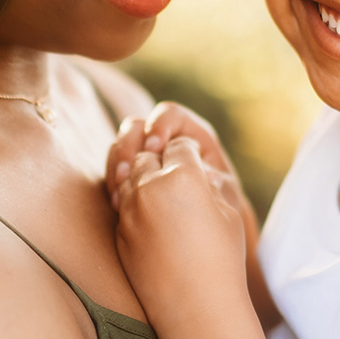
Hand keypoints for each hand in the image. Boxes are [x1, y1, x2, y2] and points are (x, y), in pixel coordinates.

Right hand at [107, 102, 258, 246]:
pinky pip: (114, 170)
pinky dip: (113, 184)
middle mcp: (165, 140)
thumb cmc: (223, 204)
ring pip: (120, 146)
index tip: (154, 148)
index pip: (170, 114)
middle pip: (135, 126)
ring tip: (119, 193)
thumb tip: (206, 175)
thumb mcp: (226, 192)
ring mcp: (145, 157)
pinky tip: (117, 204)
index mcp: (191, 134)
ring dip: (115, 166)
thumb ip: (216, 180)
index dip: (159, 126)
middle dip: (127, 147)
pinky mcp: (133, 174)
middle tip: (126, 173)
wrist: (214, 224)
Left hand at [114, 137, 249, 331]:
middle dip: (161, 161)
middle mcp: (150, 187)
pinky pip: (122, 205)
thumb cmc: (222, 260)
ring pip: (128, 177)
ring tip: (162, 197)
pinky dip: (134, 204)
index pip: (180, 145)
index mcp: (183, 176)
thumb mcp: (229, 213)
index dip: (189, 152)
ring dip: (143, 180)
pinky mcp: (119, 232)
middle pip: (148, 155)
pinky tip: (152, 220)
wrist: (196, 308)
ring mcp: (130, 210)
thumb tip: (201, 171)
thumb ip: (211, 184)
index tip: (196, 163)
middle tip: (177, 178)